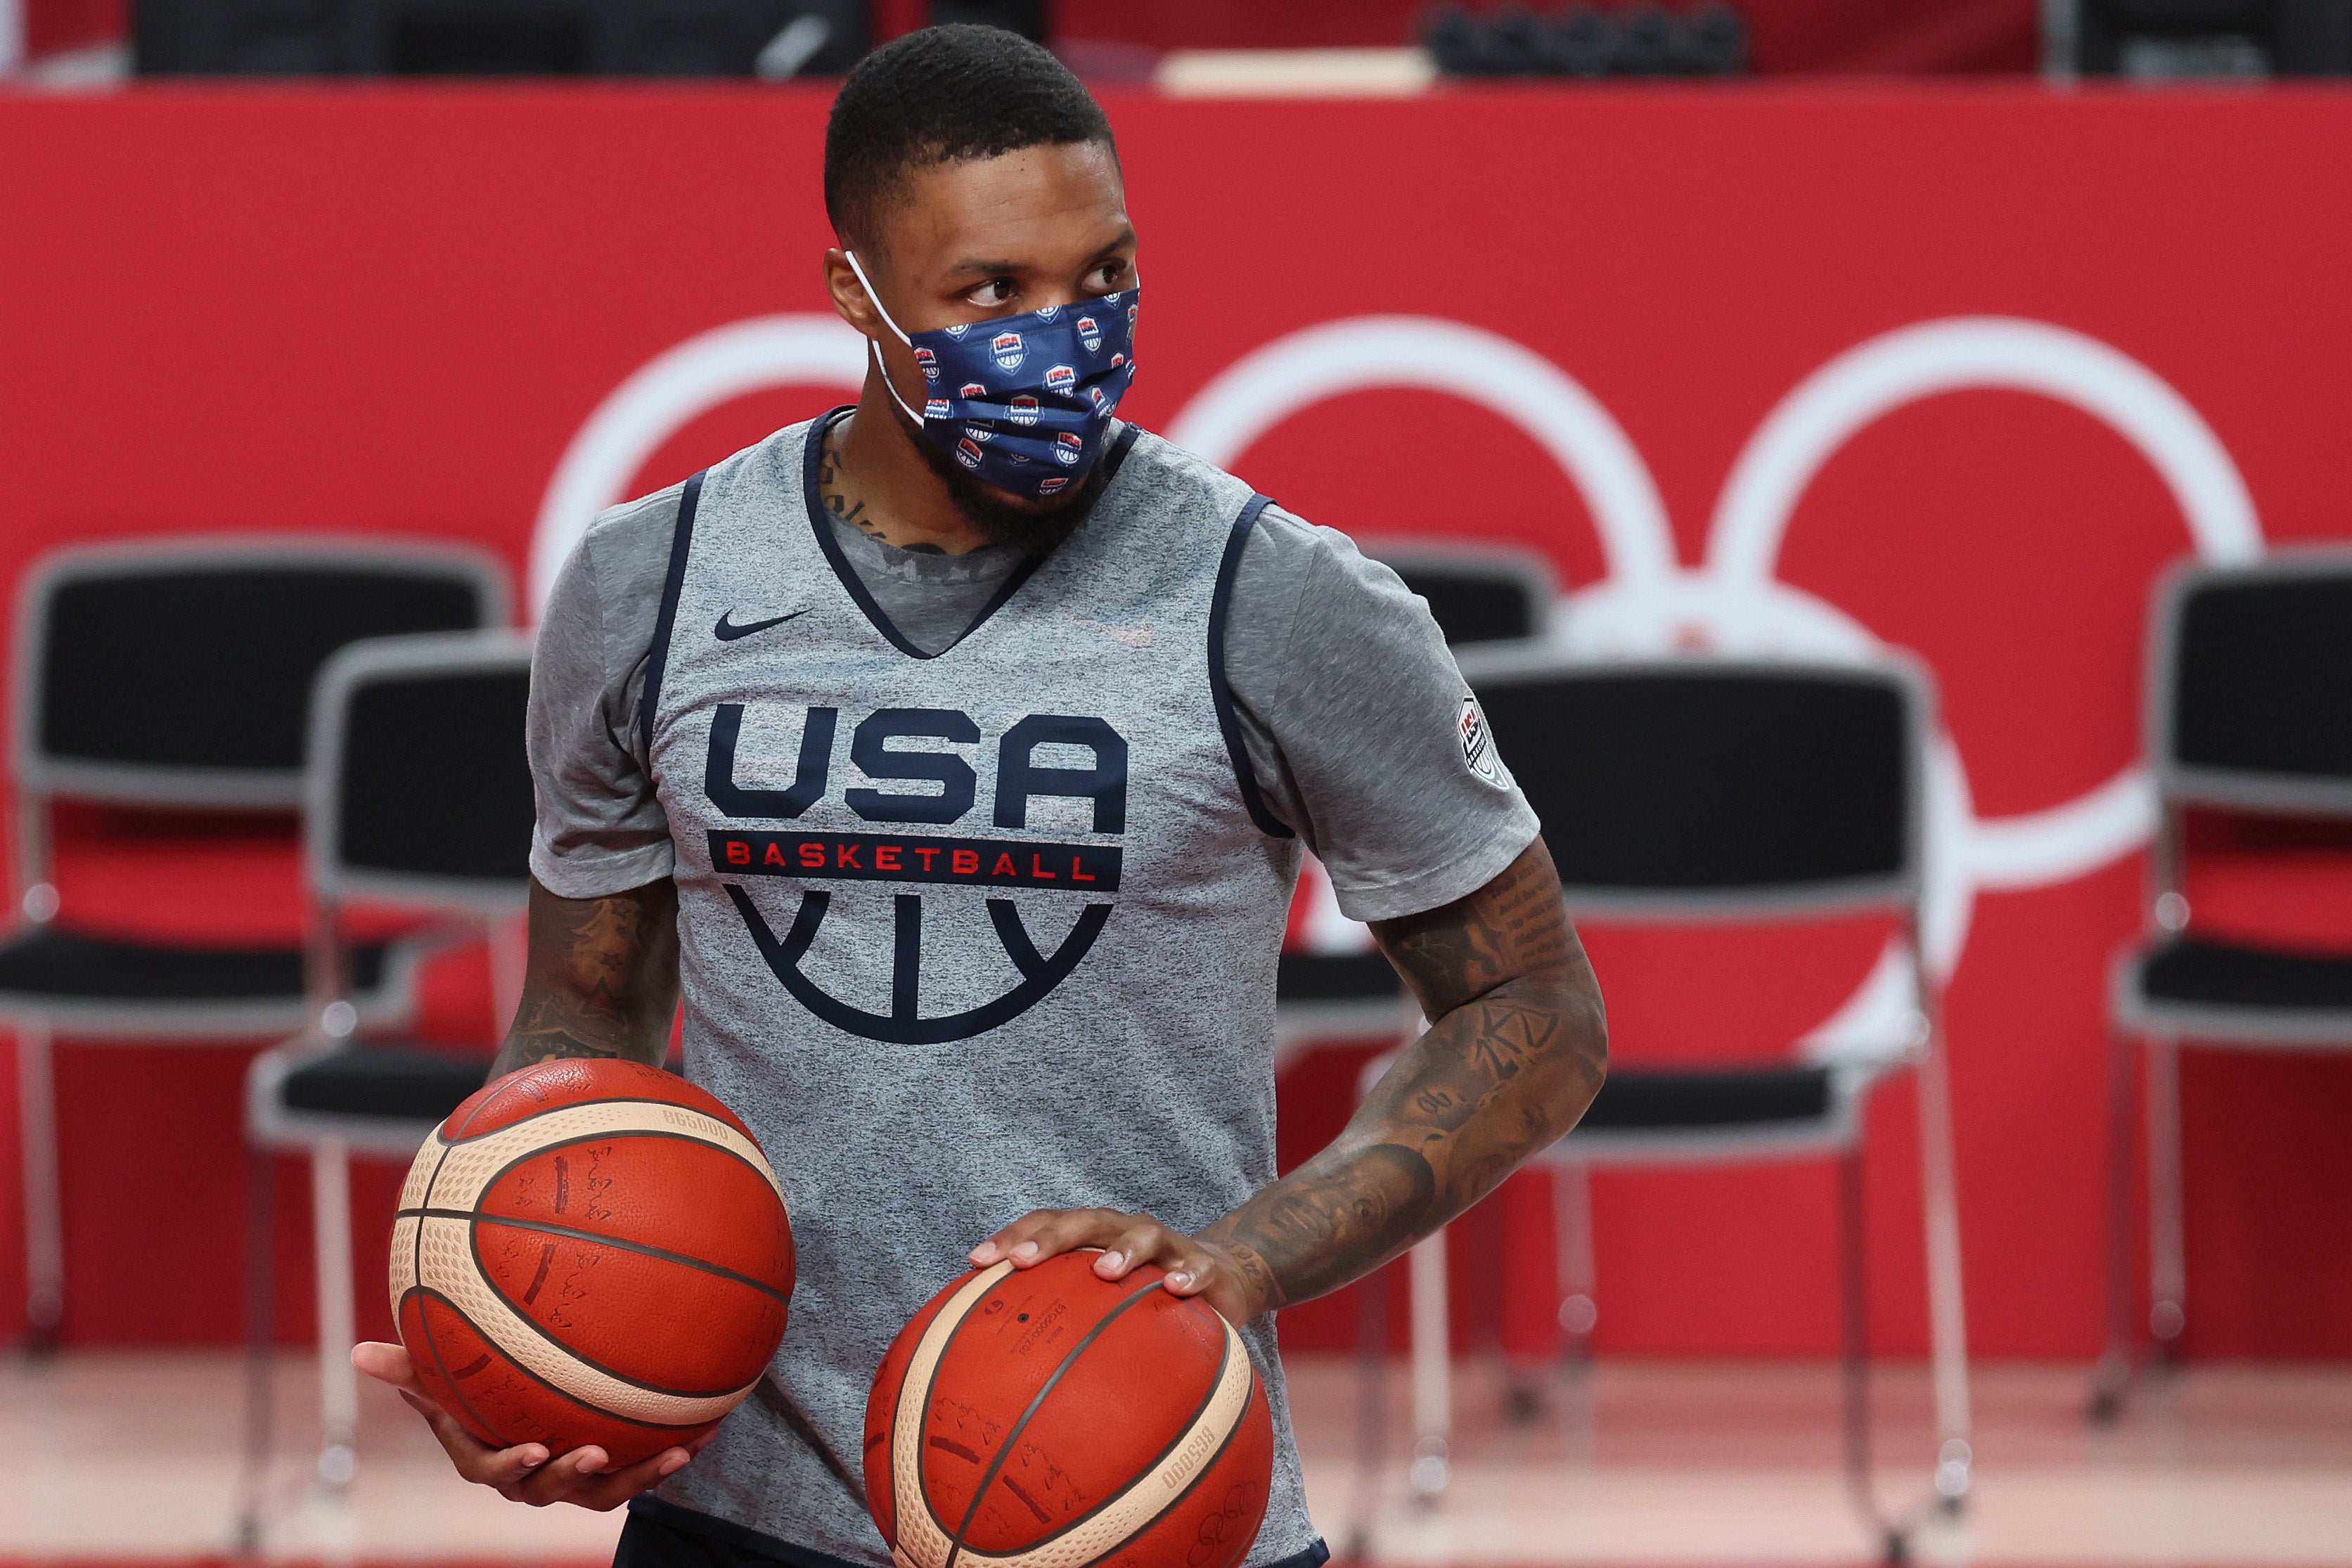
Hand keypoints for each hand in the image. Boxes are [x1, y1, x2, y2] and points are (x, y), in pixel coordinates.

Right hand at [354, 1341, 708, 1509]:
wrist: (537, 1402)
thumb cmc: (479, 1387)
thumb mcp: (446, 1374)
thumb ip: (413, 1365)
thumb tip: (357, 1351)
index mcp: (484, 1455)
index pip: (487, 1470)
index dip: (509, 1466)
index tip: (531, 1449)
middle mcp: (529, 1476)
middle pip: (549, 1489)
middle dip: (574, 1477)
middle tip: (597, 1454)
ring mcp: (573, 1479)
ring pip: (605, 1492)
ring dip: (641, 1476)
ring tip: (674, 1454)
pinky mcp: (612, 1472)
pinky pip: (644, 1469)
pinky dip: (674, 1452)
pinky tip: (708, 1429)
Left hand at [969, 1209, 1263, 1325]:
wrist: (1219, 1278)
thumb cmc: (1142, 1293)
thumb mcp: (1101, 1302)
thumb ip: (1061, 1317)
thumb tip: (1000, 1367)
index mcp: (1091, 1236)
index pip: (1045, 1224)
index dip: (1011, 1236)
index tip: (976, 1261)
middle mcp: (1124, 1231)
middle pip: (1085, 1220)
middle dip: (1052, 1236)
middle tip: (1023, 1260)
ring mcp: (1166, 1246)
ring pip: (1143, 1233)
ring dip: (1123, 1249)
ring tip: (1104, 1270)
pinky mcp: (1204, 1266)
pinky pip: (1198, 1268)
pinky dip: (1187, 1275)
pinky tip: (1174, 1289)